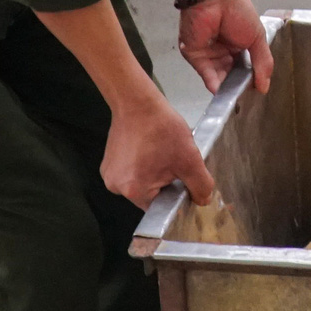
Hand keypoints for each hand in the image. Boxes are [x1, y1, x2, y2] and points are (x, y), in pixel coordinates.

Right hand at [100, 94, 214, 209]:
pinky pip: (131, 174)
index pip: (160, 208)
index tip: (180, 179)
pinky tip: (148, 151)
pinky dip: (142, 167)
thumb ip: (200, 185)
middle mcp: (116, 187)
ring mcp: (109, 175)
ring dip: (153, 175)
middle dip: (164, 184)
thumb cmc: (161, 127)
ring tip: (159, 154)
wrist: (137, 102)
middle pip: (149, 197)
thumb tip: (202, 201)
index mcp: (134, 190)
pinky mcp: (108, 164)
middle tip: (172, 162)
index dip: (174, 196)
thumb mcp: (190, 159)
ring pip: (140, 185)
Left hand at [177, 0, 272, 94]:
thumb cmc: (238, 10)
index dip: (250, 79)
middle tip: (245, 97)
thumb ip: (263, 62)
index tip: (256, 91)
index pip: (245, 68)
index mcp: (239, 45)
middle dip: (237, 86)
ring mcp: (208, 54)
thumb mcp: (258, 37)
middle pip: (231, 75)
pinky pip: (205, 73)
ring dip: (226, 87)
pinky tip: (221, 91)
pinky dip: (213, 83)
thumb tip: (265, 87)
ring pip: (218, 77)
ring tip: (235, 97)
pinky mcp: (195, 55)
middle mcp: (223, 51)